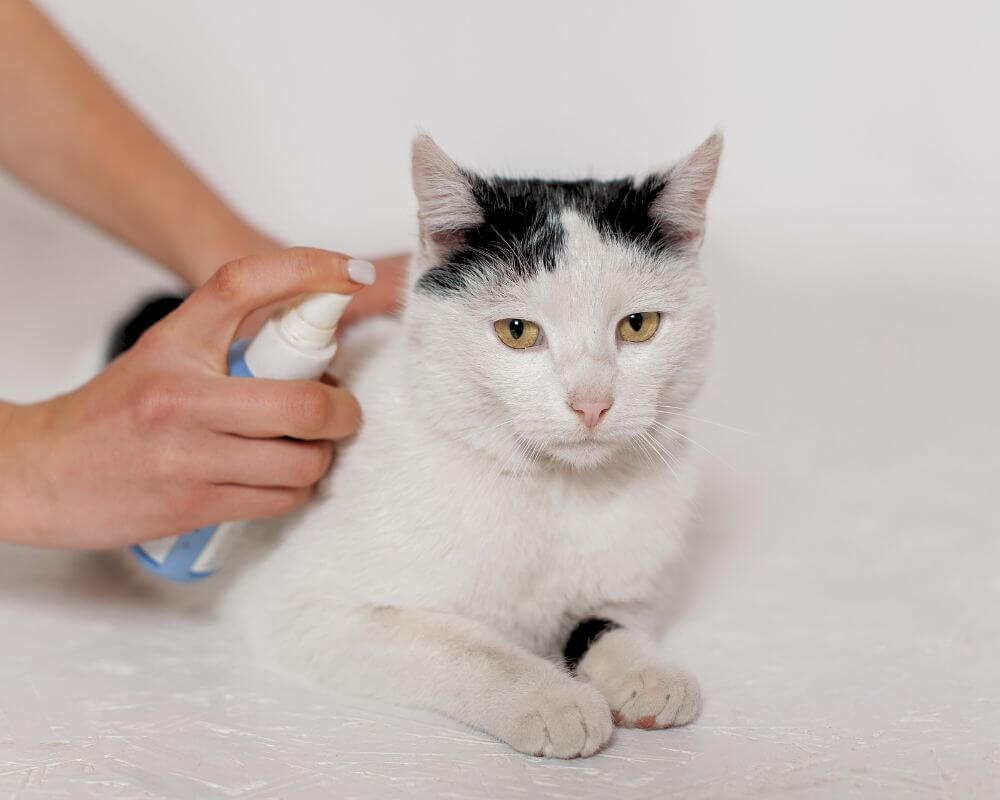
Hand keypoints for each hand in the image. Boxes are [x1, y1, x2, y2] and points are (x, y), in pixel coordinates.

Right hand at [0, 248, 373, 549]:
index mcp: (174, 342)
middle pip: (304, 402)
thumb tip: (315, 348)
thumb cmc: (114, 413)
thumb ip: (230, 342)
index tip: (353, 274)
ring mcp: (185, 455)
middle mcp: (180, 396)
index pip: (244, 283)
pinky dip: (295, 490)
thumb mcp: (164, 355)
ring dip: (320, 457)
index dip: (310, 268)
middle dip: (344, 412)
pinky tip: (280, 479)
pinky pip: (279, 500)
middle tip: (342, 412)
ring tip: (305, 449)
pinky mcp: (191, 506)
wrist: (40, 472)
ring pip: (301, 461)